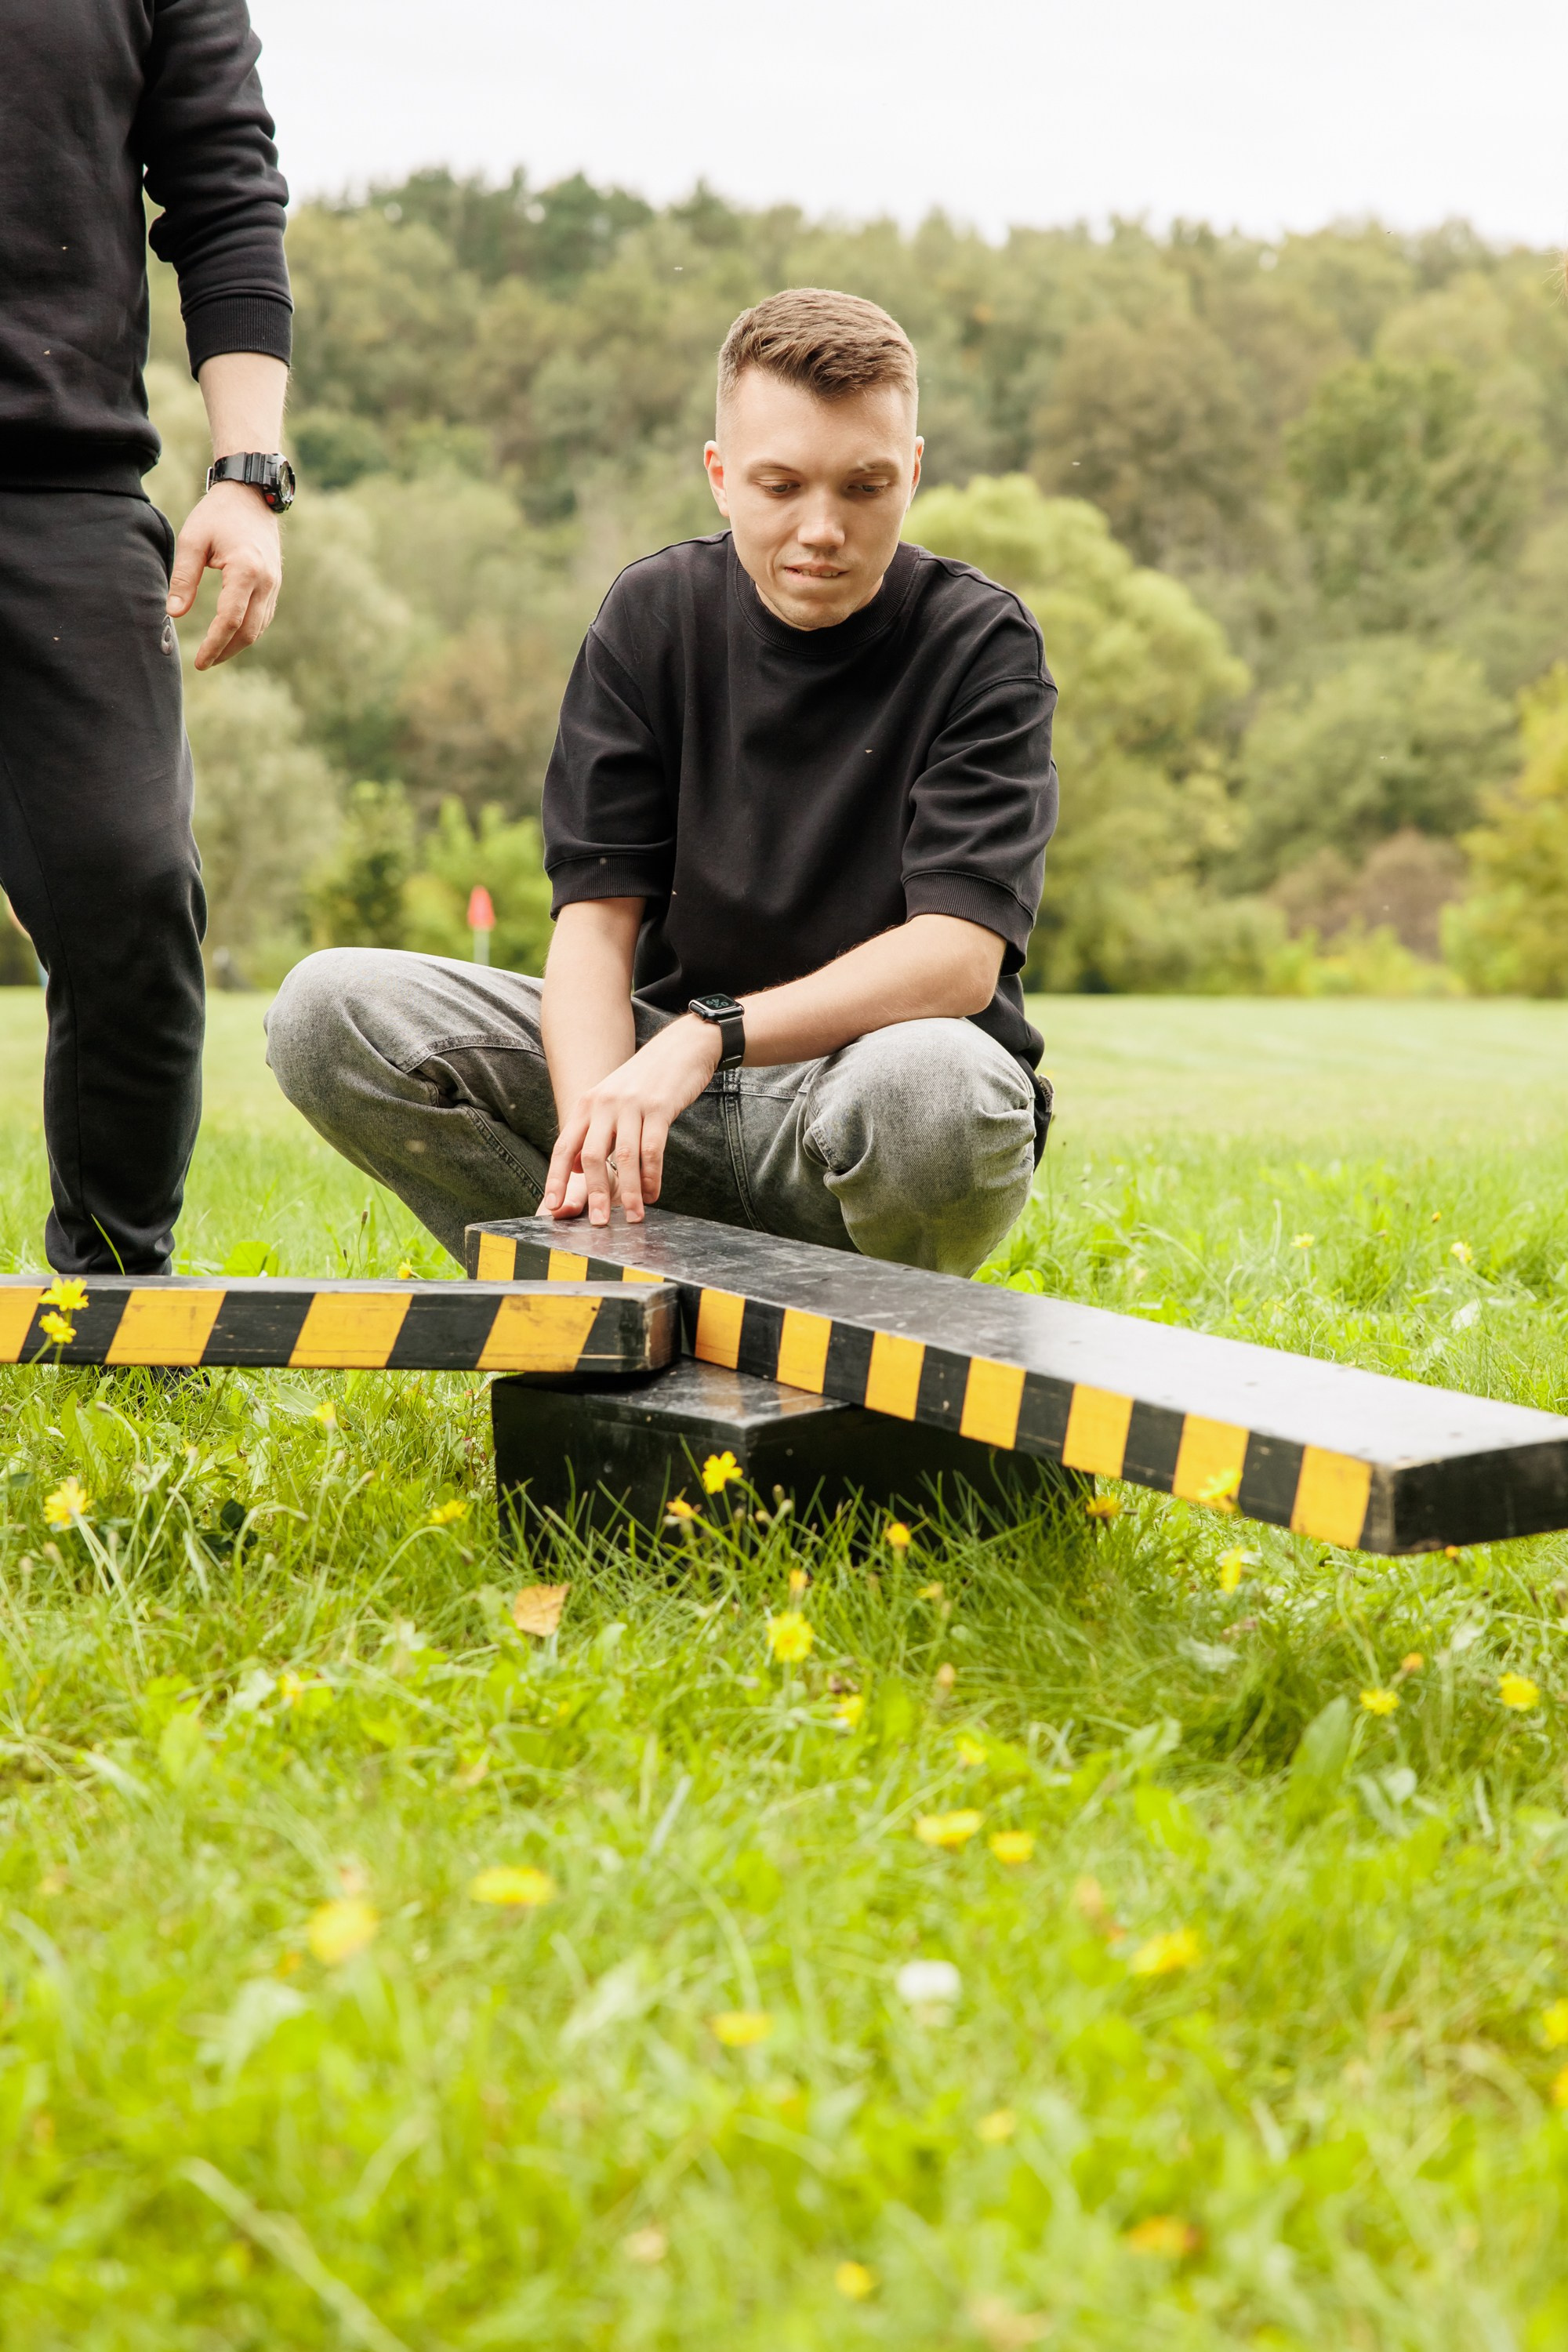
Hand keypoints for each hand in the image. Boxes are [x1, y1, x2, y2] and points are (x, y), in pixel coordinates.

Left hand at [167, 481, 282, 669]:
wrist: (252, 495)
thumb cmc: (218, 514)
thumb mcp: (193, 540)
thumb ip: (184, 578)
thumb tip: (173, 613)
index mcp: (246, 571)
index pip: (229, 620)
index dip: (213, 644)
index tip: (198, 661)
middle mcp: (266, 582)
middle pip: (248, 631)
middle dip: (225, 651)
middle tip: (204, 663)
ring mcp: (274, 585)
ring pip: (258, 628)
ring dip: (237, 645)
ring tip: (214, 654)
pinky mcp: (274, 585)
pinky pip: (263, 617)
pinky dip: (247, 632)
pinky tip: (230, 636)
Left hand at [540, 1016, 722, 1224]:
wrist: (680, 1048)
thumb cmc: (644, 1083)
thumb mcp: (609, 1101)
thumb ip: (591, 1133)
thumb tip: (573, 1168)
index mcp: (587, 1104)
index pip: (564, 1146)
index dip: (556, 1178)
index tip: (552, 1207)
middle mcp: (604, 1103)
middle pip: (591, 1156)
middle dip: (594, 1194)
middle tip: (600, 1223)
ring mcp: (631, 1104)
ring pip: (624, 1157)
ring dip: (628, 1191)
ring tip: (634, 1216)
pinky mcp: (659, 1107)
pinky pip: (653, 1149)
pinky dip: (652, 1176)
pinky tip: (653, 1193)